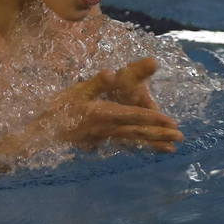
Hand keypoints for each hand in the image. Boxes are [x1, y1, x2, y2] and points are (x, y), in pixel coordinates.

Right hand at [37, 58, 182, 153]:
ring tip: (170, 150)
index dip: (153, 119)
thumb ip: (95, 83)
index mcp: (103, 114)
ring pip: (133, 141)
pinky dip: (138, 147)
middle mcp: (107, 129)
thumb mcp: (76, 90)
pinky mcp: (99, 143)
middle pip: (138, 132)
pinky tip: (147, 150)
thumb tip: (110, 73)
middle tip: (180, 139)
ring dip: (153, 145)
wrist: (42, 132)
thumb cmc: (58, 108)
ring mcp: (104, 138)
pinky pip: (124, 145)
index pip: (134, 116)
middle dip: (160, 135)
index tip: (171, 122)